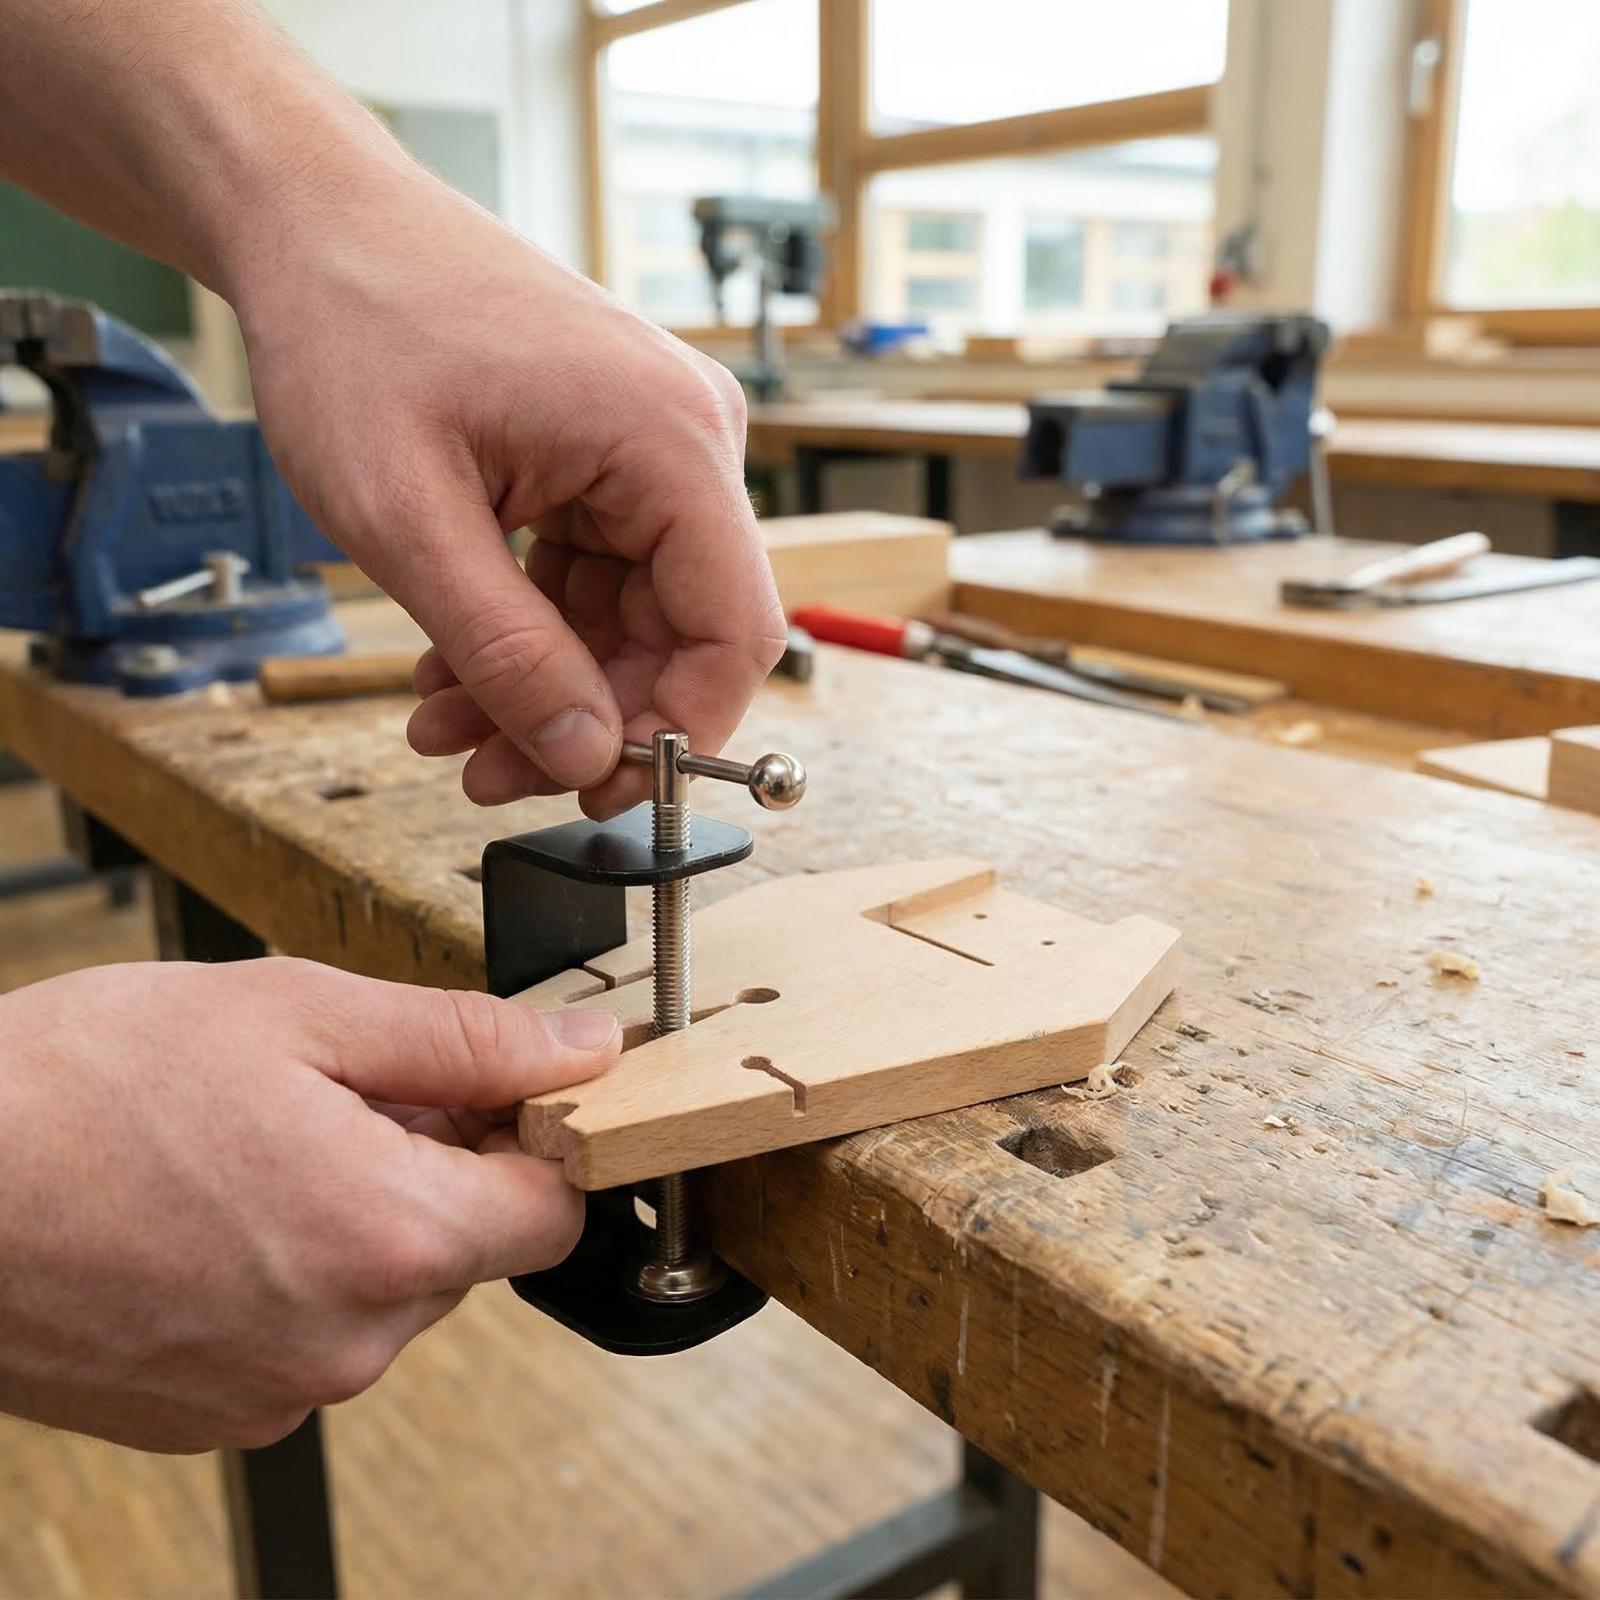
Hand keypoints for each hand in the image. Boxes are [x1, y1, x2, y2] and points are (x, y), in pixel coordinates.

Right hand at [0, 958, 617, 1452]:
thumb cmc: (83, 1088)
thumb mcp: (300, 1012)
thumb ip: (466, 1039)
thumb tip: (582, 1049)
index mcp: (389, 1237)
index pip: (556, 1209)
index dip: (535, 1136)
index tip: (488, 1089)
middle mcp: (348, 1341)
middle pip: (470, 1248)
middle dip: (437, 1165)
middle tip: (347, 1094)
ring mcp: (278, 1391)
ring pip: (389, 1293)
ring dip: (364, 1216)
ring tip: (264, 1145)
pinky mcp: (214, 1416)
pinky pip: (311, 1337)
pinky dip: (296, 1273)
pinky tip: (222, 1208)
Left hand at [230, 167, 786, 817]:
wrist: (316, 222)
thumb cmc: (354, 325)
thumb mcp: (409, 519)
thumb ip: (507, 652)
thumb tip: (582, 755)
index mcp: (670, 441)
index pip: (734, 629)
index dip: (678, 730)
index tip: (600, 789)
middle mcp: (685, 440)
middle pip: (680, 631)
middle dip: (584, 716)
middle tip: (490, 774)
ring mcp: (650, 445)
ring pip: (629, 615)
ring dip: (542, 682)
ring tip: (447, 726)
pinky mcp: (608, 455)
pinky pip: (594, 575)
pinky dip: (528, 630)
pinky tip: (455, 669)